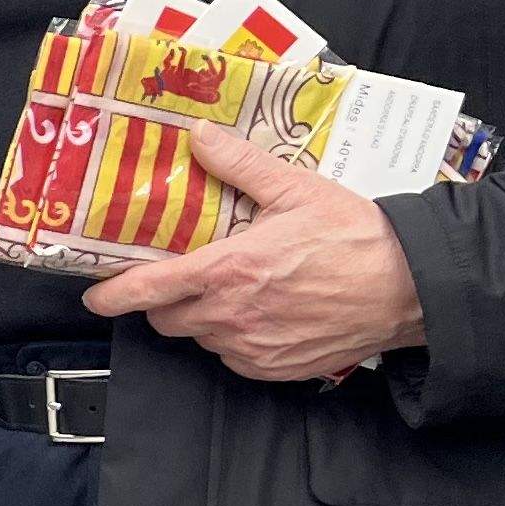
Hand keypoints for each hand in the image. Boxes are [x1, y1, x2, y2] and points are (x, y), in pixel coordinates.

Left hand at [78, 123, 424, 382]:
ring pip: (200, 339)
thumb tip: (200, 135)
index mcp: (228, 271)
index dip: (112, 295)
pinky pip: (234, 358)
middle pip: (167, 319)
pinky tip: (260, 313)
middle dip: (164, 301)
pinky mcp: (274, 369)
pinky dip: (235, 339)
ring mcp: (252, 348)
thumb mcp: (295, 189)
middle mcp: (232, 317)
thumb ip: (239, 165)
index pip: (147, 291)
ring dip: (203, 318)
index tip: (95, 295)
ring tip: (234, 290)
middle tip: (184, 277)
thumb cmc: (356, 237)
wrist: (409, 287)